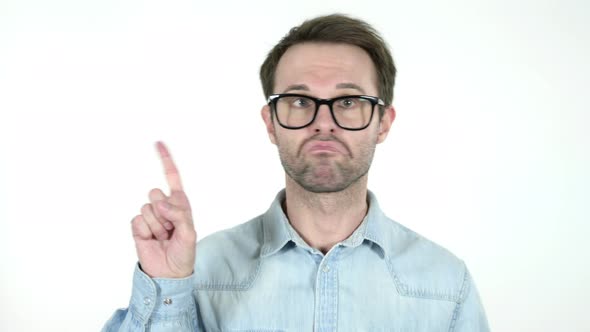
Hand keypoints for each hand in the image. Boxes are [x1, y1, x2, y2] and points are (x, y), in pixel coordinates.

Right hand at [131, 141, 195, 277]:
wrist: (169, 272)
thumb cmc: (184, 252)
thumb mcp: (189, 233)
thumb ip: (179, 215)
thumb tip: (161, 204)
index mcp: (179, 203)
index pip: (172, 177)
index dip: (165, 160)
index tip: (158, 143)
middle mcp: (164, 206)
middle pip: (155, 192)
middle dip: (164, 212)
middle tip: (171, 230)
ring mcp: (150, 216)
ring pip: (147, 207)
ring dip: (157, 225)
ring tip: (163, 237)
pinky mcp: (138, 226)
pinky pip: (137, 220)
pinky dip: (145, 231)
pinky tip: (152, 240)